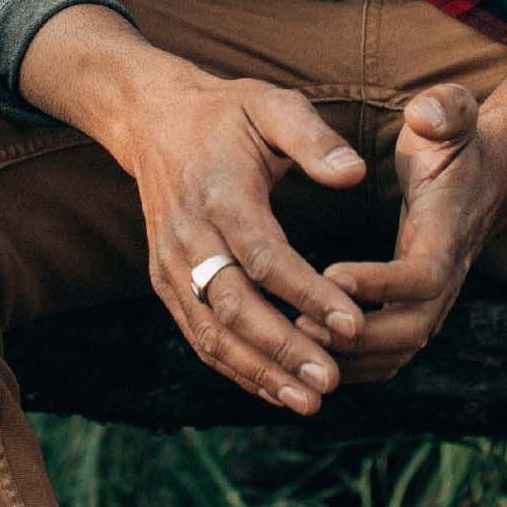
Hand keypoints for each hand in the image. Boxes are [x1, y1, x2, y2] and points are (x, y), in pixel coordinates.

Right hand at [124, 72, 370, 416]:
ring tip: (310, 400)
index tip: (352, 323)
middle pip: (234, 306)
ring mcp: (170, 265)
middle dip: (283, 349)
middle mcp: (189, 236)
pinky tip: (275, 391)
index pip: (265, 255)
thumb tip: (354, 175)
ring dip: (259, 373)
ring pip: (211, 333)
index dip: (308, 294)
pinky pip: (198, 336)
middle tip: (331, 380)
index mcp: (220, 194)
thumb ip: (313, 139)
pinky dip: (235, 369)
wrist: (152, 119)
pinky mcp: (165, 283)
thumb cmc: (226, 113)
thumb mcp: (272, 105)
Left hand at [300, 83, 506, 383]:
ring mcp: (435, 299)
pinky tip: (308, 350)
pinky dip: (353, 361)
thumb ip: (445, 110)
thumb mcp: (452, 116)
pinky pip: (389, 352)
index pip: (423, 275)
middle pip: (412, 329)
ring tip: (294, 338)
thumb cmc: (454, 143)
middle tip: (300, 323)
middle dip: (358, 336)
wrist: (484, 176)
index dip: (380, 282)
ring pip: (399, 350)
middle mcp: (447, 276)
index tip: (330, 275)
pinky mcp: (417, 307)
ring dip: (350, 355)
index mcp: (448, 233)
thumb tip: (427, 115)